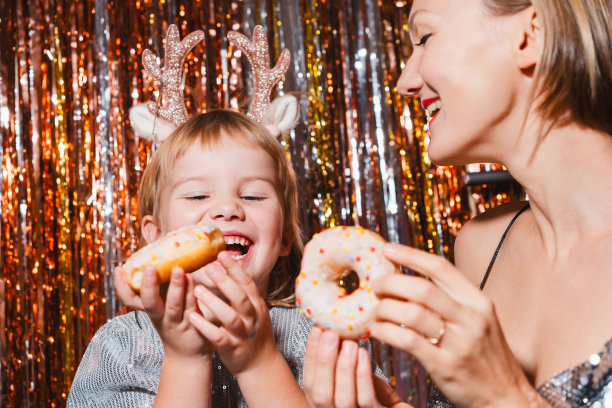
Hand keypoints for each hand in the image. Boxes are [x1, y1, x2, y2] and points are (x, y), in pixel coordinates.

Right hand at [114, 265, 213, 358]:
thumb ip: (160, 286)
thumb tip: (158, 256)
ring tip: (177, 269)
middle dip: (148, 285)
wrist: (189, 356)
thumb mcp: (162, 306)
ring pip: (173, 305)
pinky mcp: (194, 324)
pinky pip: (192, 307)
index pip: (130, 300)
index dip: (122, 286)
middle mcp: (160, 317)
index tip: (118, 269)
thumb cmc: (175, 324)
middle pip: (149, 303)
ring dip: (175, 287)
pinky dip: (192, 293)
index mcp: (150, 310)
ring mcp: (177, 322)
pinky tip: (192, 279)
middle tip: (149, 267)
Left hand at [188, 252, 275, 373]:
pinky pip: (217, 336)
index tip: (222, 254)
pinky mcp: (232, 348)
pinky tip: (192, 316)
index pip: (247, 283)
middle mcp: (252, 318)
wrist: (260, 364)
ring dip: (214, 302)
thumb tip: (229, 269)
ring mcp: (243, 334)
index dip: (235, 268)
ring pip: (229, 316)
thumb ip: (244, 294)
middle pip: (239, 297)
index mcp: (257, 306)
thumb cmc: (253, 333)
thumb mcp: (255, 311)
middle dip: (224, 281)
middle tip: (208, 266)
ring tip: (197, 289)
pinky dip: (205, 326)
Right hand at [303, 327, 408, 407]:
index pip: (311, 382)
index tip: (317, 331)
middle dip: (324, 361)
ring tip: (349, 343)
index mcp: (325, 403)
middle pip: (321, 393)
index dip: (311, 356)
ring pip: (343, 398)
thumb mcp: (354, 377)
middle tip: (330, 334)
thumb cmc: (375, 394)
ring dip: (344, 367)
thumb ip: (341, 360)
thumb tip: (332, 330)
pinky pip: (366, 399)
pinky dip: (362, 375)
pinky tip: (363, 355)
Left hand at [371, 244, 543, 406]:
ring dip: (385, 308)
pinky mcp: (445, 365)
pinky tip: (376, 330)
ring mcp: (459, 342)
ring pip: (412, 313)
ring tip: (374, 310)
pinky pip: (408, 341)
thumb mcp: (478, 321)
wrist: (507, 397)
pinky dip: (386, 332)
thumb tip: (410, 282)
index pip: (440, 267)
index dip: (410, 255)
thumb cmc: (487, 357)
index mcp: (478, 301)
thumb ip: (451, 301)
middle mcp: (470, 317)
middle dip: (391, 282)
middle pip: (422, 288)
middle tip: (374, 285)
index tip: (387, 248)